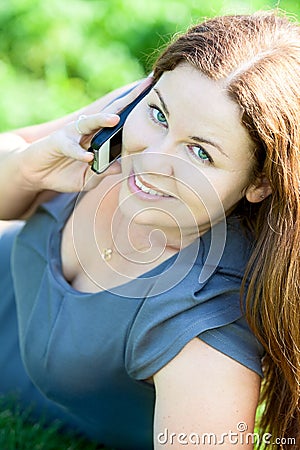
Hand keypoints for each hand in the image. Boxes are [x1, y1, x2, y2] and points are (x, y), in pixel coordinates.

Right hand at [18, 76, 152, 192]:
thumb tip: (121, 168)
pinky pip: (70, 147)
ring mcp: (73, 134)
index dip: (137, 111)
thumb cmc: (64, 173)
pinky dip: (78, 153)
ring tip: (115, 119)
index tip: (156, 99)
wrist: (37, 173)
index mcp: (99, 138)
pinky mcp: (58, 142)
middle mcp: (89, 131)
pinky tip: (88, 158)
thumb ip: (103, 173)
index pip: (122, 122)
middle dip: (129, 100)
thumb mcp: (89, 178)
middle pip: (112, 112)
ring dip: (102, 120)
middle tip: (146, 86)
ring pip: (90, 123)